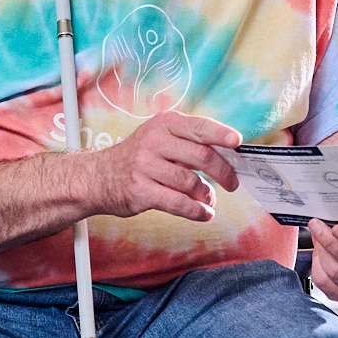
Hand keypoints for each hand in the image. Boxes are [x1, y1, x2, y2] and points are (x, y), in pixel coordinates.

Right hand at [86, 111, 241, 222]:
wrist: (98, 177)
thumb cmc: (139, 158)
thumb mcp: (160, 137)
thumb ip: (190, 142)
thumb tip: (228, 155)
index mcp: (164, 124)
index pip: (199, 127)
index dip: (221, 134)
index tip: (238, 143)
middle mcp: (154, 142)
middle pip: (201, 156)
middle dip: (223, 172)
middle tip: (232, 183)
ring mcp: (145, 166)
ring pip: (191, 182)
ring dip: (207, 194)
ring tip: (209, 199)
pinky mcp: (141, 191)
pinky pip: (178, 202)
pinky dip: (196, 210)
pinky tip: (204, 213)